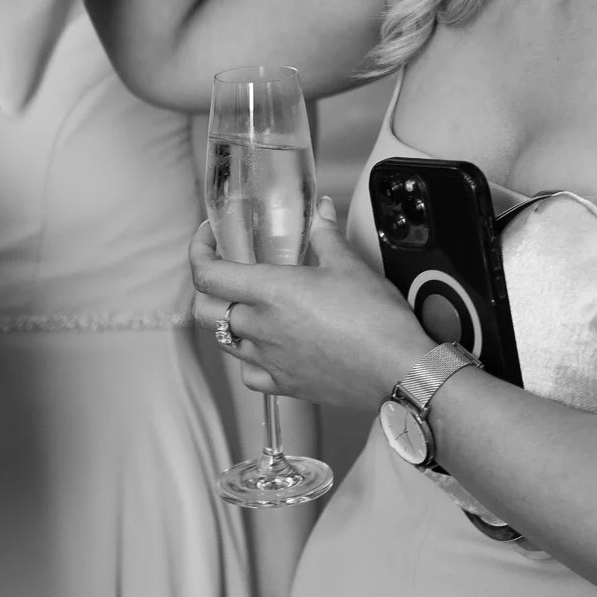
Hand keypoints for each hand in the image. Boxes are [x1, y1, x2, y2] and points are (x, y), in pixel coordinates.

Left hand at [191, 197, 436, 412]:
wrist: (397, 370)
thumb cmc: (375, 317)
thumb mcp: (349, 264)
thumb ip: (325, 234)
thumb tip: (322, 209)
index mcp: (270, 292)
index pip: (207, 274)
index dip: (199, 252)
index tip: (209, 239)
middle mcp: (259, 328)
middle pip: (203, 310)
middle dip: (207, 288)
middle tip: (225, 272)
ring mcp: (268, 361)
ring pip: (223, 342)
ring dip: (226, 320)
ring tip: (248, 306)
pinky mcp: (284, 386)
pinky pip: (249, 373)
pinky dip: (248, 359)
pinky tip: (266, 347)